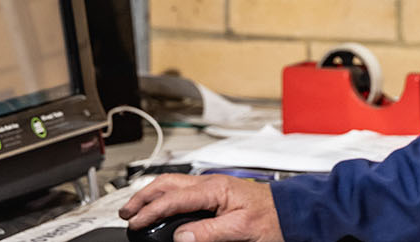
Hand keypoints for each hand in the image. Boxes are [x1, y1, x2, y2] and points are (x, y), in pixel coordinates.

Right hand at [119, 173, 282, 241]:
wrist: (293, 213)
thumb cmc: (274, 217)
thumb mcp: (241, 228)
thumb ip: (209, 231)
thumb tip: (180, 236)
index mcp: (215, 188)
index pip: (174, 198)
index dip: (151, 211)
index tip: (135, 222)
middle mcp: (212, 184)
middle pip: (168, 184)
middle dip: (143, 196)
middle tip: (126, 211)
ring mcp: (213, 188)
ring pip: (174, 186)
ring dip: (153, 195)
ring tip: (137, 209)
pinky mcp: (216, 195)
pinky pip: (184, 192)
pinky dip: (166, 198)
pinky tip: (162, 207)